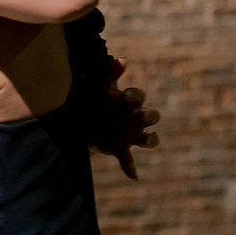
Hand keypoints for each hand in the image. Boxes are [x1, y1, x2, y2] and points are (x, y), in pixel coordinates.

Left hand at [91, 57, 160, 180]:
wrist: (83, 120)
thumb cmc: (98, 101)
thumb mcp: (101, 87)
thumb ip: (111, 73)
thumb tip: (122, 58)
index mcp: (130, 103)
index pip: (140, 97)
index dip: (136, 97)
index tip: (126, 97)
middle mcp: (135, 119)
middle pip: (152, 116)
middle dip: (149, 115)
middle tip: (139, 115)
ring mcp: (130, 134)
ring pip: (149, 139)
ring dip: (149, 139)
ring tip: (142, 139)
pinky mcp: (121, 148)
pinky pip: (128, 160)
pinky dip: (131, 168)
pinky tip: (133, 176)